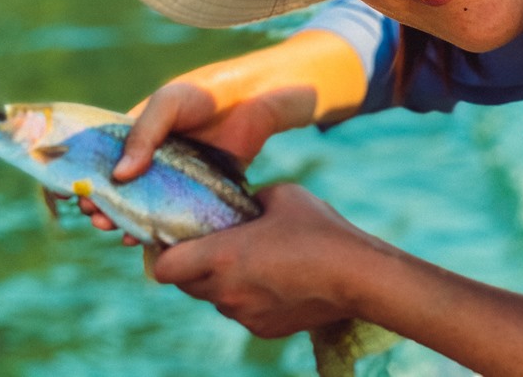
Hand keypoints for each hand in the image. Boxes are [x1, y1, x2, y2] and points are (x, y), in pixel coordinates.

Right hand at [79, 31, 366, 237]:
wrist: (256, 99)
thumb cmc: (207, 93)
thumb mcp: (168, 103)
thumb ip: (143, 134)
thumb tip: (118, 175)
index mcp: (140, 132)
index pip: (106, 159)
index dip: (90, 180)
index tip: (79, 198)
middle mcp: (156, 156)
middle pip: (124, 188)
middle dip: (107, 206)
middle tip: (99, 222)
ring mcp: (179, 175)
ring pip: (150, 205)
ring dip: (133, 222)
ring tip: (123, 235)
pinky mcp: (203, 190)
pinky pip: (181, 213)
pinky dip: (167, 228)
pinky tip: (156, 241)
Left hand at [151, 183, 373, 337]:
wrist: (359, 277)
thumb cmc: (320, 230)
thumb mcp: (280, 194)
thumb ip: (249, 200)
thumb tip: (241, 204)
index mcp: (223, 256)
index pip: (164, 268)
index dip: (164, 253)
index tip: (176, 237)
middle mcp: (227, 291)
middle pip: (185, 284)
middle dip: (191, 264)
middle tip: (211, 243)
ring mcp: (245, 315)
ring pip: (214, 298)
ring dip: (220, 280)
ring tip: (250, 259)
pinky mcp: (264, 329)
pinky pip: (241, 310)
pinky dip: (245, 295)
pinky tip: (272, 277)